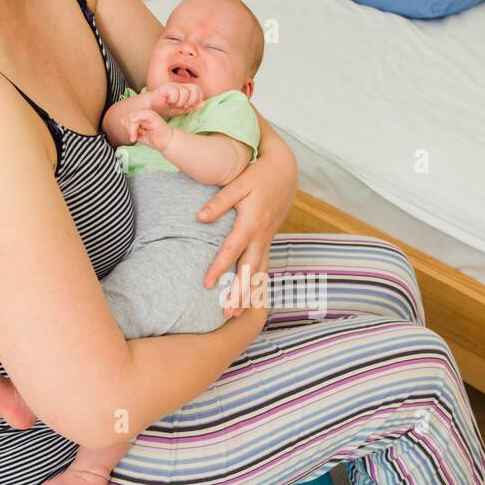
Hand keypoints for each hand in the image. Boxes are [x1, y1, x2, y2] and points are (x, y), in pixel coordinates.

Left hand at [127, 109, 173, 151]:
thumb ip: (130, 127)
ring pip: (132, 117)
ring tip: (136, 137)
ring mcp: (148, 113)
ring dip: (132, 129)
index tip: (133, 138)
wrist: (165, 143)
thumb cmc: (154, 139)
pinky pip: (138, 116)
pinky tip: (140, 133)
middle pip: (129, 116)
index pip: (128, 117)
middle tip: (133, 138)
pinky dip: (135, 127)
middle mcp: (145, 113)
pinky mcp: (152, 115)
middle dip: (129, 128)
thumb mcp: (138, 134)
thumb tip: (121, 119)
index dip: (127, 127)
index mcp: (142, 116)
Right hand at [148, 82, 203, 116]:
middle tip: (182, 106)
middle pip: (195, 89)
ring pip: (185, 92)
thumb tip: (203, 103)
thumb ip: (192, 106)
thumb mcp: (181, 110)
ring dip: (180, 102)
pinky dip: (173, 100)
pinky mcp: (166, 86)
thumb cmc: (165, 108)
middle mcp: (181, 86)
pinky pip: (175, 93)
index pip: (199, 91)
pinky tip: (168, 101)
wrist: (151, 108)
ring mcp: (174, 85)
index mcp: (186, 90)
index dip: (197, 100)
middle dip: (191, 101)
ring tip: (173, 104)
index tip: (189, 106)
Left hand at [197, 122, 297, 317]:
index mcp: (251, 222)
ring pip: (258, 271)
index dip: (219, 267)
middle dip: (239, 292)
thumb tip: (199, 218)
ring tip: (237, 313)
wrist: (285, 170)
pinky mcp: (268, 239)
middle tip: (227, 314)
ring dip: (249, 293)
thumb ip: (219, 201)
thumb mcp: (239, 183)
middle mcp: (261, 235)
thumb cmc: (259, 174)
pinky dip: (258, 282)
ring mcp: (267, 239)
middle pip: (249, 269)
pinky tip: (251, 296)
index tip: (206, 284)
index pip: (232, 250)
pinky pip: (264, 265)